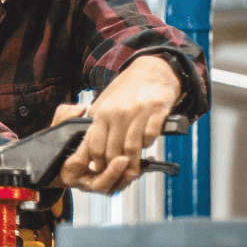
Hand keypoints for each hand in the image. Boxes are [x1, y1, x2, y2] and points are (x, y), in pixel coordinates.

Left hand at [58, 55, 180, 193]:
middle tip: (118, 175)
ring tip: (133, 172)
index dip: (97, 162)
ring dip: (133, 163)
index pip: (95, 145)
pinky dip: (148, 144)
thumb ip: (97, 122)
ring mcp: (138, 112)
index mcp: (102, 112)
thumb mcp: (105, 102)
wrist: (152, 70)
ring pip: (132, 147)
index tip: (99, 170)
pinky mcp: (157, 111)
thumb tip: (89, 147)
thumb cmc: (127, 88)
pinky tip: (146, 146)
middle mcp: (118, 113)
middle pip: (113, 150)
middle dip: (115, 167)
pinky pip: (150, 136)